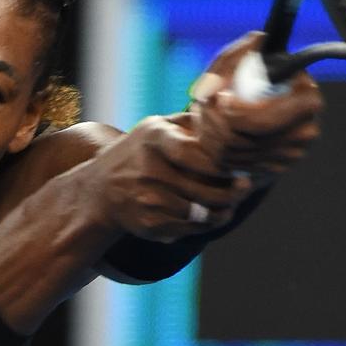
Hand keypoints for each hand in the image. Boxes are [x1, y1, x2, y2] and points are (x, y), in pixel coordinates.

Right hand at [66, 115, 248, 243]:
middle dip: (230, 191)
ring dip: (222, 211)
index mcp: (152, 138)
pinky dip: (205, 225)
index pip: (192, 153)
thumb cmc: (138, 153)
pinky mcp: (148, 224)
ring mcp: (146, 199)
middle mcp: (146, 169)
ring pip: (199, 213)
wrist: (99, 190)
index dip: (220, 164)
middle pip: (202, 188)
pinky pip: (188, 229)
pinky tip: (213, 216)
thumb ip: (189, 122)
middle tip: (245, 187)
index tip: (237, 166)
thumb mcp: (154, 128)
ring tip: (232, 204)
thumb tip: (228, 116)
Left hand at [188, 32, 323, 176]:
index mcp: (307, 100)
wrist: (255, 107)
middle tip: (202, 106)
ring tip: (204, 114)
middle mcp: (305, 131)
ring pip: (234, 154)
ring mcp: (290, 155)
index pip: (263, 120)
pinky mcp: (273, 170)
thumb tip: (255, 41)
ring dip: (210, 133)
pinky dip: (215, 149)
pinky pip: (234, 165)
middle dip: (214, 122)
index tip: (220, 100)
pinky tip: (212, 131)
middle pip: (244, 140)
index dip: (235, 114)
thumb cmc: (249, 79)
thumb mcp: (241, 62)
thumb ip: (239, 54)